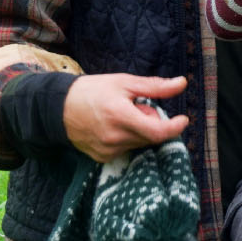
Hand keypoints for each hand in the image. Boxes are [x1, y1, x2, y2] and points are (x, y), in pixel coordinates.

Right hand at [62, 73, 188, 162]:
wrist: (59, 108)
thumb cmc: (93, 91)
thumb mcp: (125, 82)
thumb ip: (155, 87)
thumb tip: (182, 83)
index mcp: (120, 116)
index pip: (157, 132)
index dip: (174, 127)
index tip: (183, 120)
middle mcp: (115, 137)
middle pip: (150, 136)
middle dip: (152, 121)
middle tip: (139, 107)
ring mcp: (108, 150)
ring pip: (140, 143)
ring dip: (140, 131)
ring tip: (123, 116)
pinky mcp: (103, 158)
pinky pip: (127, 149)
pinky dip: (128, 139)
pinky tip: (114, 127)